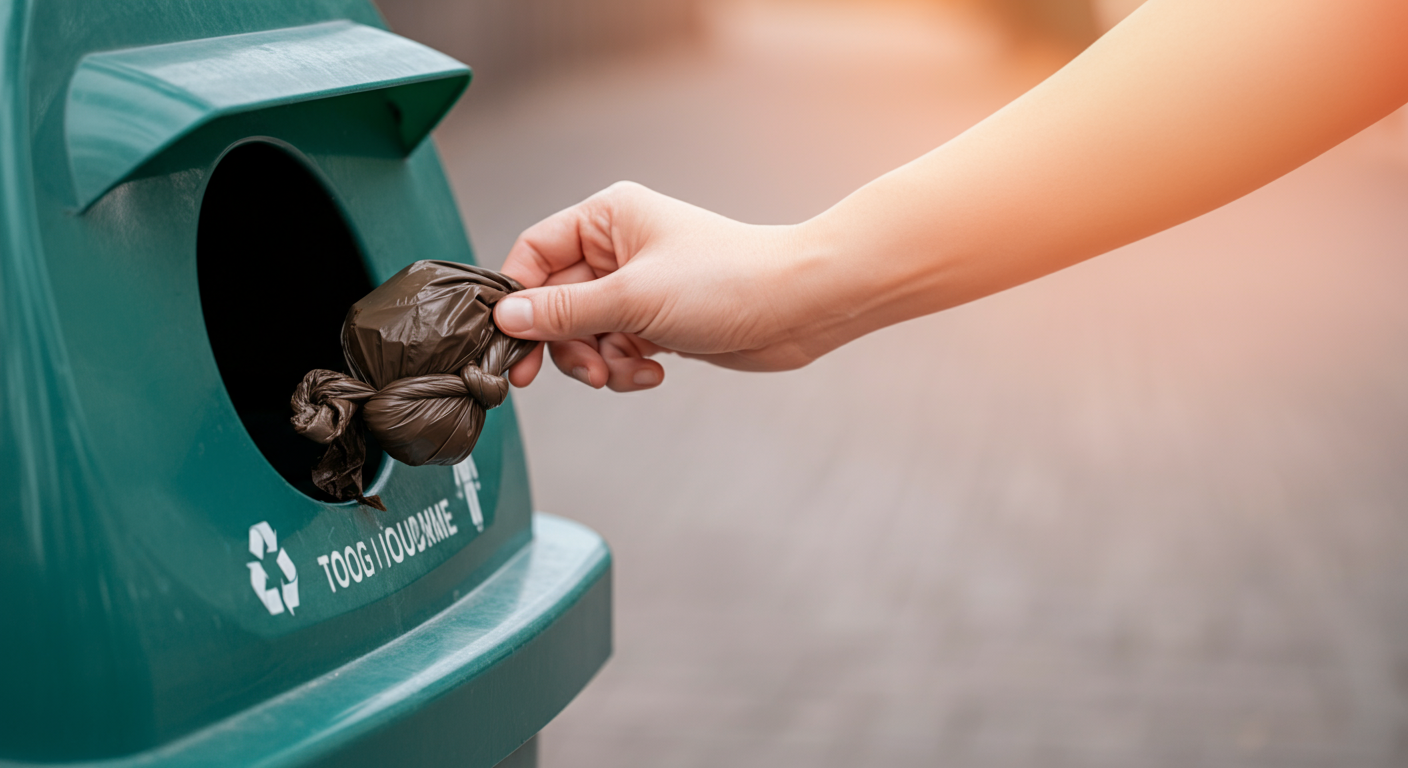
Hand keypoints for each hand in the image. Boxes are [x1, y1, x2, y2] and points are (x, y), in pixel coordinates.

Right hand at [495, 182, 845, 390]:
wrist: (797, 308)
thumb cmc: (730, 280)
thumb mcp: (633, 298)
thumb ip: (564, 311)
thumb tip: (508, 317)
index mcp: (608, 219)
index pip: (534, 253)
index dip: (519, 298)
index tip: (510, 338)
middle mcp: (619, 248)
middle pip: (555, 301)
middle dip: (566, 342)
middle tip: (578, 371)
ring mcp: (639, 286)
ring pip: (584, 332)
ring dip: (598, 360)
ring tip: (624, 369)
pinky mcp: (657, 319)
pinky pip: (616, 348)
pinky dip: (625, 366)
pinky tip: (651, 371)